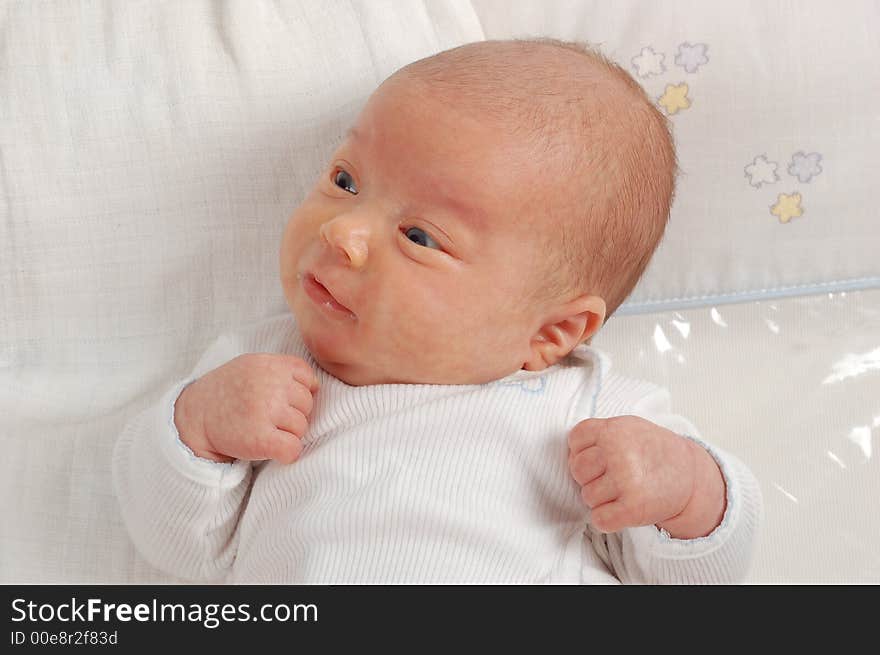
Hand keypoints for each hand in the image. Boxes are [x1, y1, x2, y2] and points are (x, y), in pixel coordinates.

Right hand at [174, 353, 319, 464]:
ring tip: (264, 430)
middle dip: (293, 413)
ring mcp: (265, 411)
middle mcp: (270, 385)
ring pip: (302, 427)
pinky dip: (287, 454)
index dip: (299, 392)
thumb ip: (282, 370)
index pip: (308, 378)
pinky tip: (272, 449)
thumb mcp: (251, 365)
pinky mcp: (260, 439)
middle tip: (268, 417)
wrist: (195, 416)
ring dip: (288, 433)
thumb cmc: (229, 391)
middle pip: (307, 404)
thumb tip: (316, 386)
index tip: (280, 399)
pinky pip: (293, 449)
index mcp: (269, 365)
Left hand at [568, 416, 724, 537]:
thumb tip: (569, 451)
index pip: (575, 440)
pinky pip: (599, 519)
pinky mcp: (634, 508)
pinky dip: (608, 519)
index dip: (584, 451)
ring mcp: (626, 480)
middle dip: (590, 476)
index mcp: (613, 429)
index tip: (601, 456)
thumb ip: (598, 433)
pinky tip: (622, 509)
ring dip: (601, 499)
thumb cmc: (652, 450)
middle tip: (612, 476)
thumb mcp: (627, 427)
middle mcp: (618, 453)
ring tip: (622, 490)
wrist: (690, 475)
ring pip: (587, 496)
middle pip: (577, 470)